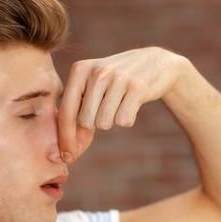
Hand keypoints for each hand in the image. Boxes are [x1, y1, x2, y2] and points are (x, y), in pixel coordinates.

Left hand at [57, 46, 189, 162]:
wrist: (155, 63)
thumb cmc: (115, 84)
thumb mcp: (93, 92)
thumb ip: (77, 117)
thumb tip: (66, 154)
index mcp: (79, 70)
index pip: (65, 112)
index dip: (65, 139)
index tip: (66, 158)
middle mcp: (96, 71)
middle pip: (85, 122)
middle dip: (95, 123)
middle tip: (108, 107)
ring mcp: (117, 78)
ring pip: (104, 123)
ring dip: (113, 120)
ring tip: (120, 102)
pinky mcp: (137, 87)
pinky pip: (124, 121)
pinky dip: (128, 119)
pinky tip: (132, 103)